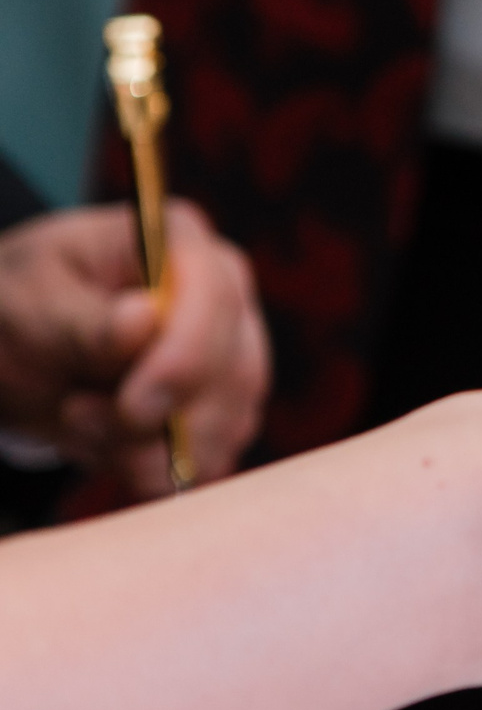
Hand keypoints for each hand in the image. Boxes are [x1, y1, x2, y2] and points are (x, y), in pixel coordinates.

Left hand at [0, 203, 266, 494]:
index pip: (215, 297)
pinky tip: (110, 446)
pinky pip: (218, 454)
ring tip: (80, 423)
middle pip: (233, 369)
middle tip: (77, 415)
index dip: (184, 358)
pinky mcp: (226, 405)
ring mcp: (233, 351)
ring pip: (228, 420)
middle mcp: (223, 293)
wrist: (21, 346)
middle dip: (157, 417)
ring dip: (150, 447)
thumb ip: (84, 321)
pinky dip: (159, 468)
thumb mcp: (30, 303)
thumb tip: (144, 319)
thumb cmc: (22, 304)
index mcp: (178, 242)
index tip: (131, 406)